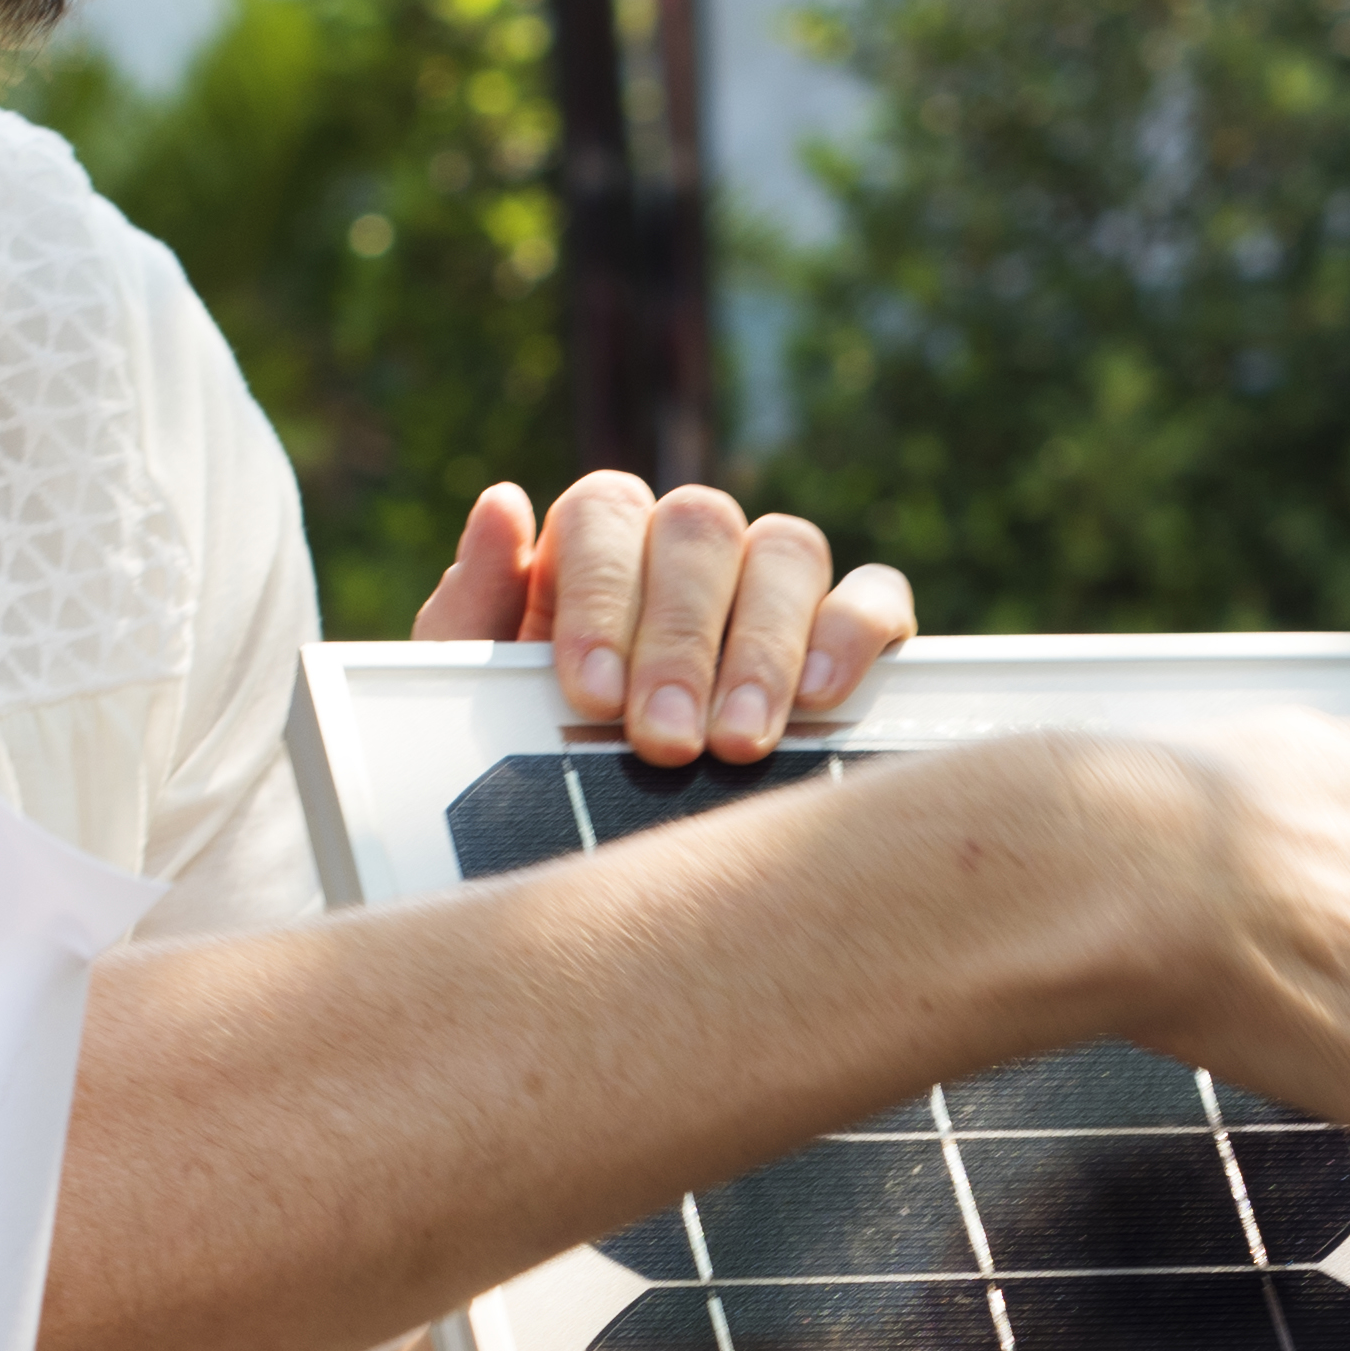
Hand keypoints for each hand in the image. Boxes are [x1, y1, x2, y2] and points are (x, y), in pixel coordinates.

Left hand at [411, 473, 912, 765]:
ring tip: (737, 744)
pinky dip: (853, 633)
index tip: (592, 694)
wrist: (603, 848)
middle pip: (701, 526)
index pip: (607, 511)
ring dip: (762, 647)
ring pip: (788, 550)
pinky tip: (820, 699)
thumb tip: (503, 502)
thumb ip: (475, 605)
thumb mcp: (480, 693)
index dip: (602, 595)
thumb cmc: (536, 754)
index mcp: (597, 543)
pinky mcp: (849, 625)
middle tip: (664, 740)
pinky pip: (874, 595)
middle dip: (680, 640)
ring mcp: (771, 578)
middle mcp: (689, 544)